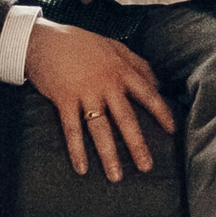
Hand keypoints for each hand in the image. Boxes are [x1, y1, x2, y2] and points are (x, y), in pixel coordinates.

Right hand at [23, 18, 177, 179]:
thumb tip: (157, 84)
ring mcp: (85, 92)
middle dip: (137, 145)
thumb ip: (137, 63)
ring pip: (100, 129)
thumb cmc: (80, 43)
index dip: (161, 113)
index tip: (172, 131)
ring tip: (116, 176)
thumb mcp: (114, 46)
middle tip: (147, 167)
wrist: (44, 40)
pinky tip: (81, 168)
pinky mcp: (64, 99)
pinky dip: (76, 150)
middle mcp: (106, 83)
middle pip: (126, 118)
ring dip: (108, 154)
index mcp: (121, 70)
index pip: (148, 94)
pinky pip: (72, 129)